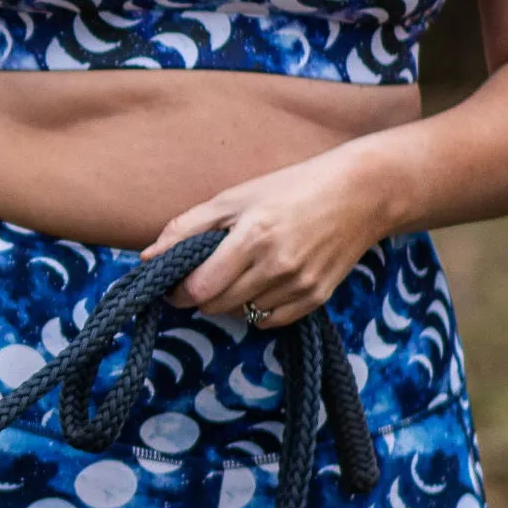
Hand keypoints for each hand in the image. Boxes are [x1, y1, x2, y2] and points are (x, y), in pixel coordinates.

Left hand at [142, 148, 393, 328]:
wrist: (360, 194)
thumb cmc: (291, 188)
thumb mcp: (234, 197)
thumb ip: (186, 228)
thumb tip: (147, 258)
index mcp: (252, 237)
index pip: (199, 288)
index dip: (178, 290)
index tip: (173, 282)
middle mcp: (277, 266)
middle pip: (217, 305)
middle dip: (201, 294)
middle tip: (204, 273)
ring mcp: (300, 285)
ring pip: (242, 314)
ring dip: (229, 301)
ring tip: (238, 271)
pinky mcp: (318, 298)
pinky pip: (271, 319)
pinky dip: (257, 308)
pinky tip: (262, 283)